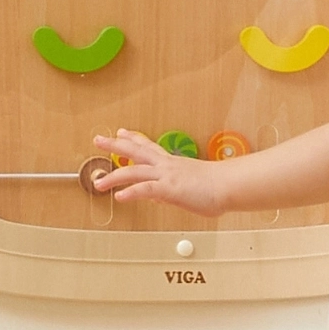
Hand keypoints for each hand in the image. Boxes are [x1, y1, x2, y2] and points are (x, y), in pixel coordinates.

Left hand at [92, 128, 229, 215]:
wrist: (229, 186)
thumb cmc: (218, 187)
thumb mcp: (191, 186)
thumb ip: (173, 190)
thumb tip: (160, 197)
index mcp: (172, 163)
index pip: (149, 147)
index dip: (134, 139)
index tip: (122, 132)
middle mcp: (166, 166)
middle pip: (135, 151)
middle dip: (115, 144)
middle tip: (98, 139)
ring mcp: (166, 176)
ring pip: (133, 171)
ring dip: (113, 177)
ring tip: (98, 183)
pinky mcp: (169, 189)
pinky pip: (145, 190)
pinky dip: (130, 193)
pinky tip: (119, 197)